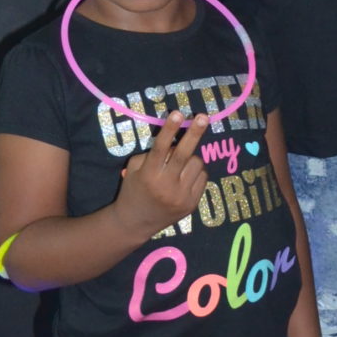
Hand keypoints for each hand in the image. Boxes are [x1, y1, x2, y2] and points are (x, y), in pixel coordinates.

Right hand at [113, 113, 209, 236]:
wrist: (136, 223)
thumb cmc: (133, 189)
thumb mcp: (133, 169)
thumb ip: (151, 154)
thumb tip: (175, 140)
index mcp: (148, 174)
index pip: (161, 148)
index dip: (169, 129)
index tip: (178, 113)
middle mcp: (166, 185)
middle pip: (184, 154)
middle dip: (195, 133)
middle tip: (204, 116)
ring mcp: (181, 196)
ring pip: (196, 163)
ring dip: (190, 157)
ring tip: (180, 163)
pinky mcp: (192, 204)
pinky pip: (202, 177)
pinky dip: (196, 172)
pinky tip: (185, 176)